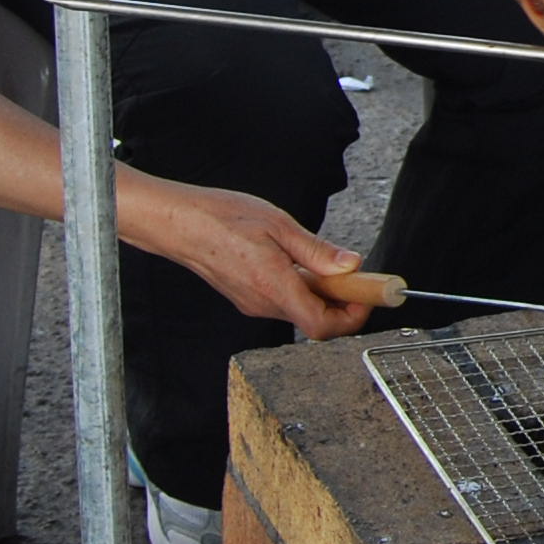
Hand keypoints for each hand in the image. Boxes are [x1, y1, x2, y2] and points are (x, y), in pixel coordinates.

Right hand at [132, 182, 373, 338]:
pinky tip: (297, 264)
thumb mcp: (278, 225)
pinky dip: (301, 290)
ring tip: (324, 264)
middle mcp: (263, 303)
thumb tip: (351, 266)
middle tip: (354, 277)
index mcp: (274, 286)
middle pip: (316, 322)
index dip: (353, 316)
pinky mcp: (245, 298)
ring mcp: (252, 304)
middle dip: (343, 303)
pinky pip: (282, 302)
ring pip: (299, 312)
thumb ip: (317, 250)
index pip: (323, 326)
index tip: (367, 295)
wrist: (176, 222)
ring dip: (321, 295)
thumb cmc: (221, 217)